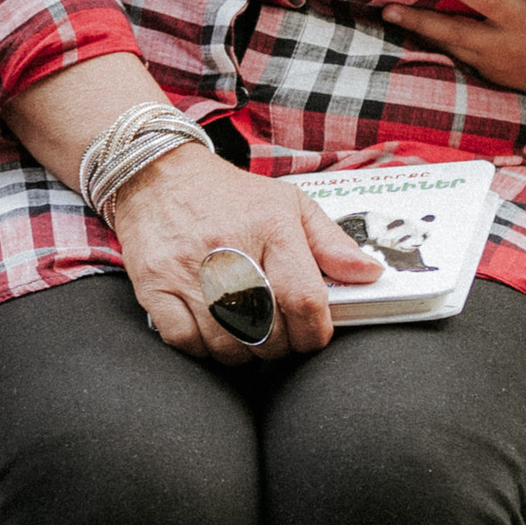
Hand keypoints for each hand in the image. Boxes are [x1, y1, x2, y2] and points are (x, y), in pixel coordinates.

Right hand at [107, 147, 381, 364]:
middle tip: (277, 333)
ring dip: (243, 351)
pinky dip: (203, 348)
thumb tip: (370, 274)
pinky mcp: (154, 285)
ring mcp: (187, 270)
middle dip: (281, 345)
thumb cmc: (228, 195)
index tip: (313, 333)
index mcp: (270, 225)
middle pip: (269, 332)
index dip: (315, 332)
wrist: (156, 173)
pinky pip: (187, 343)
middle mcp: (229, 248)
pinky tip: (211, 330)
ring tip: (244, 331)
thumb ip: (331, 242)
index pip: (305, 300)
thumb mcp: (287, 203)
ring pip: (229, 345)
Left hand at [383, 0, 525, 138]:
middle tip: (388, 10)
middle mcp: (502, 43)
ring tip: (385, 15)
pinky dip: (427, 44)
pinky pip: (451, 56)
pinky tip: (402, 29)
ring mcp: (489, 62)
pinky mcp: (481, 72)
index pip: (489, 2)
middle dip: (420, 22)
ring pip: (447, 47)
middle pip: (456, 32)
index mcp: (522, 19)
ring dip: (417, 32)